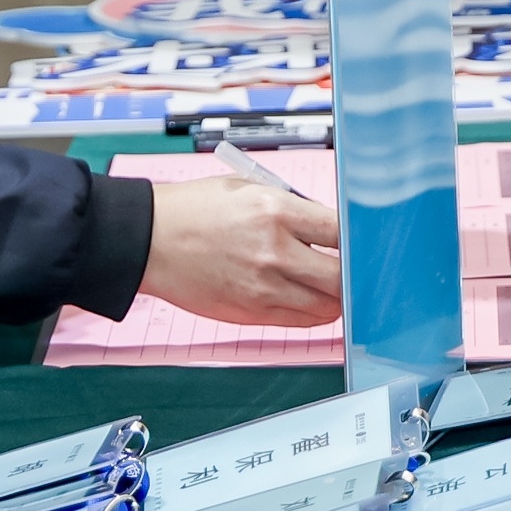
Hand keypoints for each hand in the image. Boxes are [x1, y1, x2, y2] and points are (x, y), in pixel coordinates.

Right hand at [140, 177, 343, 327]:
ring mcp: (263, 287)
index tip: (362, 242)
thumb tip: (329, 228)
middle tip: (356, 270)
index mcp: (275, 211)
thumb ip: (291, 209)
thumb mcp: (247, 189)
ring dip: (336, 297)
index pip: (340, 231)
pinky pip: (300, 320)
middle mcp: (274, 251)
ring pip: (326, 305)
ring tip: (335, 286)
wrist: (148, 240)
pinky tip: (314, 301)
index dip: (357, 239)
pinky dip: (314, 313)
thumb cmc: (193, 210)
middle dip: (352, 274)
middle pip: (340, 275)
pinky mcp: (250, 312)